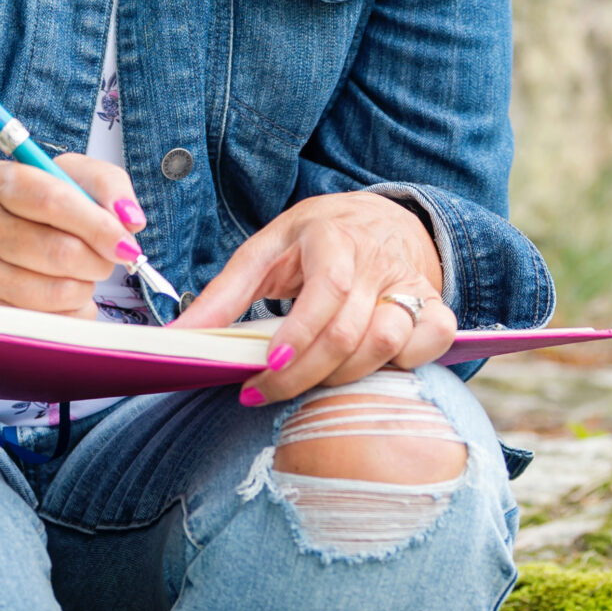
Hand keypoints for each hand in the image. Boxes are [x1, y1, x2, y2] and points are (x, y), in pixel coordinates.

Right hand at [0, 153, 146, 315]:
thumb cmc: (38, 211)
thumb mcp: (72, 179)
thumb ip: (108, 186)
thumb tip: (130, 221)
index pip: (52, 201)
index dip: (97, 225)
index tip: (126, 244)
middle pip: (58, 251)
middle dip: (97, 260)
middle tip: (106, 260)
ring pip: (55, 291)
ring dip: (84, 287)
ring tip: (80, 274)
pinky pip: (45, 322)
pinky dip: (69, 312)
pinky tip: (61, 297)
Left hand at [178, 191, 455, 403]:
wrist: (378, 217)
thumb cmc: (313, 239)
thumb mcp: (264, 252)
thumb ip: (223, 295)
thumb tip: (178, 337)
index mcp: (331, 237)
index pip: (328, 288)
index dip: (301, 334)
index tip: (267, 368)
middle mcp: (376, 259)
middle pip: (352, 330)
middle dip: (307, 373)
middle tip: (265, 392)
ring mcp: (409, 282)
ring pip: (389, 341)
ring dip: (346, 374)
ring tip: (310, 380)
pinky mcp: (433, 303)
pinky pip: (431, 341)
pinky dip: (405, 362)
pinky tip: (367, 366)